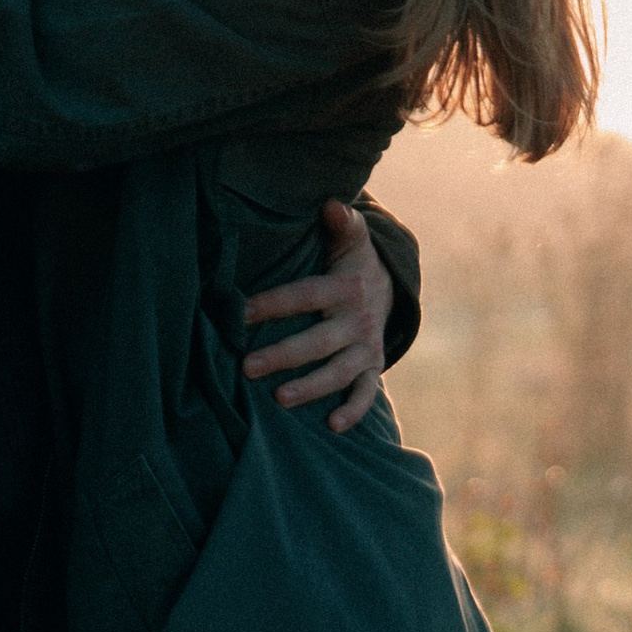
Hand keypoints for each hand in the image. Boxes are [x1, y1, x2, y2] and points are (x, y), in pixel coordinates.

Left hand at [242, 200, 392, 432]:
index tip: (240, 312)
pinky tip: (332, 426)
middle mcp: (358, 320)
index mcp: (346, 288)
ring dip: (311, 386)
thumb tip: (333, 205)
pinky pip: (367, 392)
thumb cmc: (352, 264)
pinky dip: (354, 410)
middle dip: (284, 354)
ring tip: (279, 398)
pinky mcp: (373, 367)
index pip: (305, 296)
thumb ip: (343, 224)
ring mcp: (367, 347)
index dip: (273, 304)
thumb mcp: (351, 241)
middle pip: (318, 341)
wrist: (391, 289)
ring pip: (339, 371)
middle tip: (247, 367)